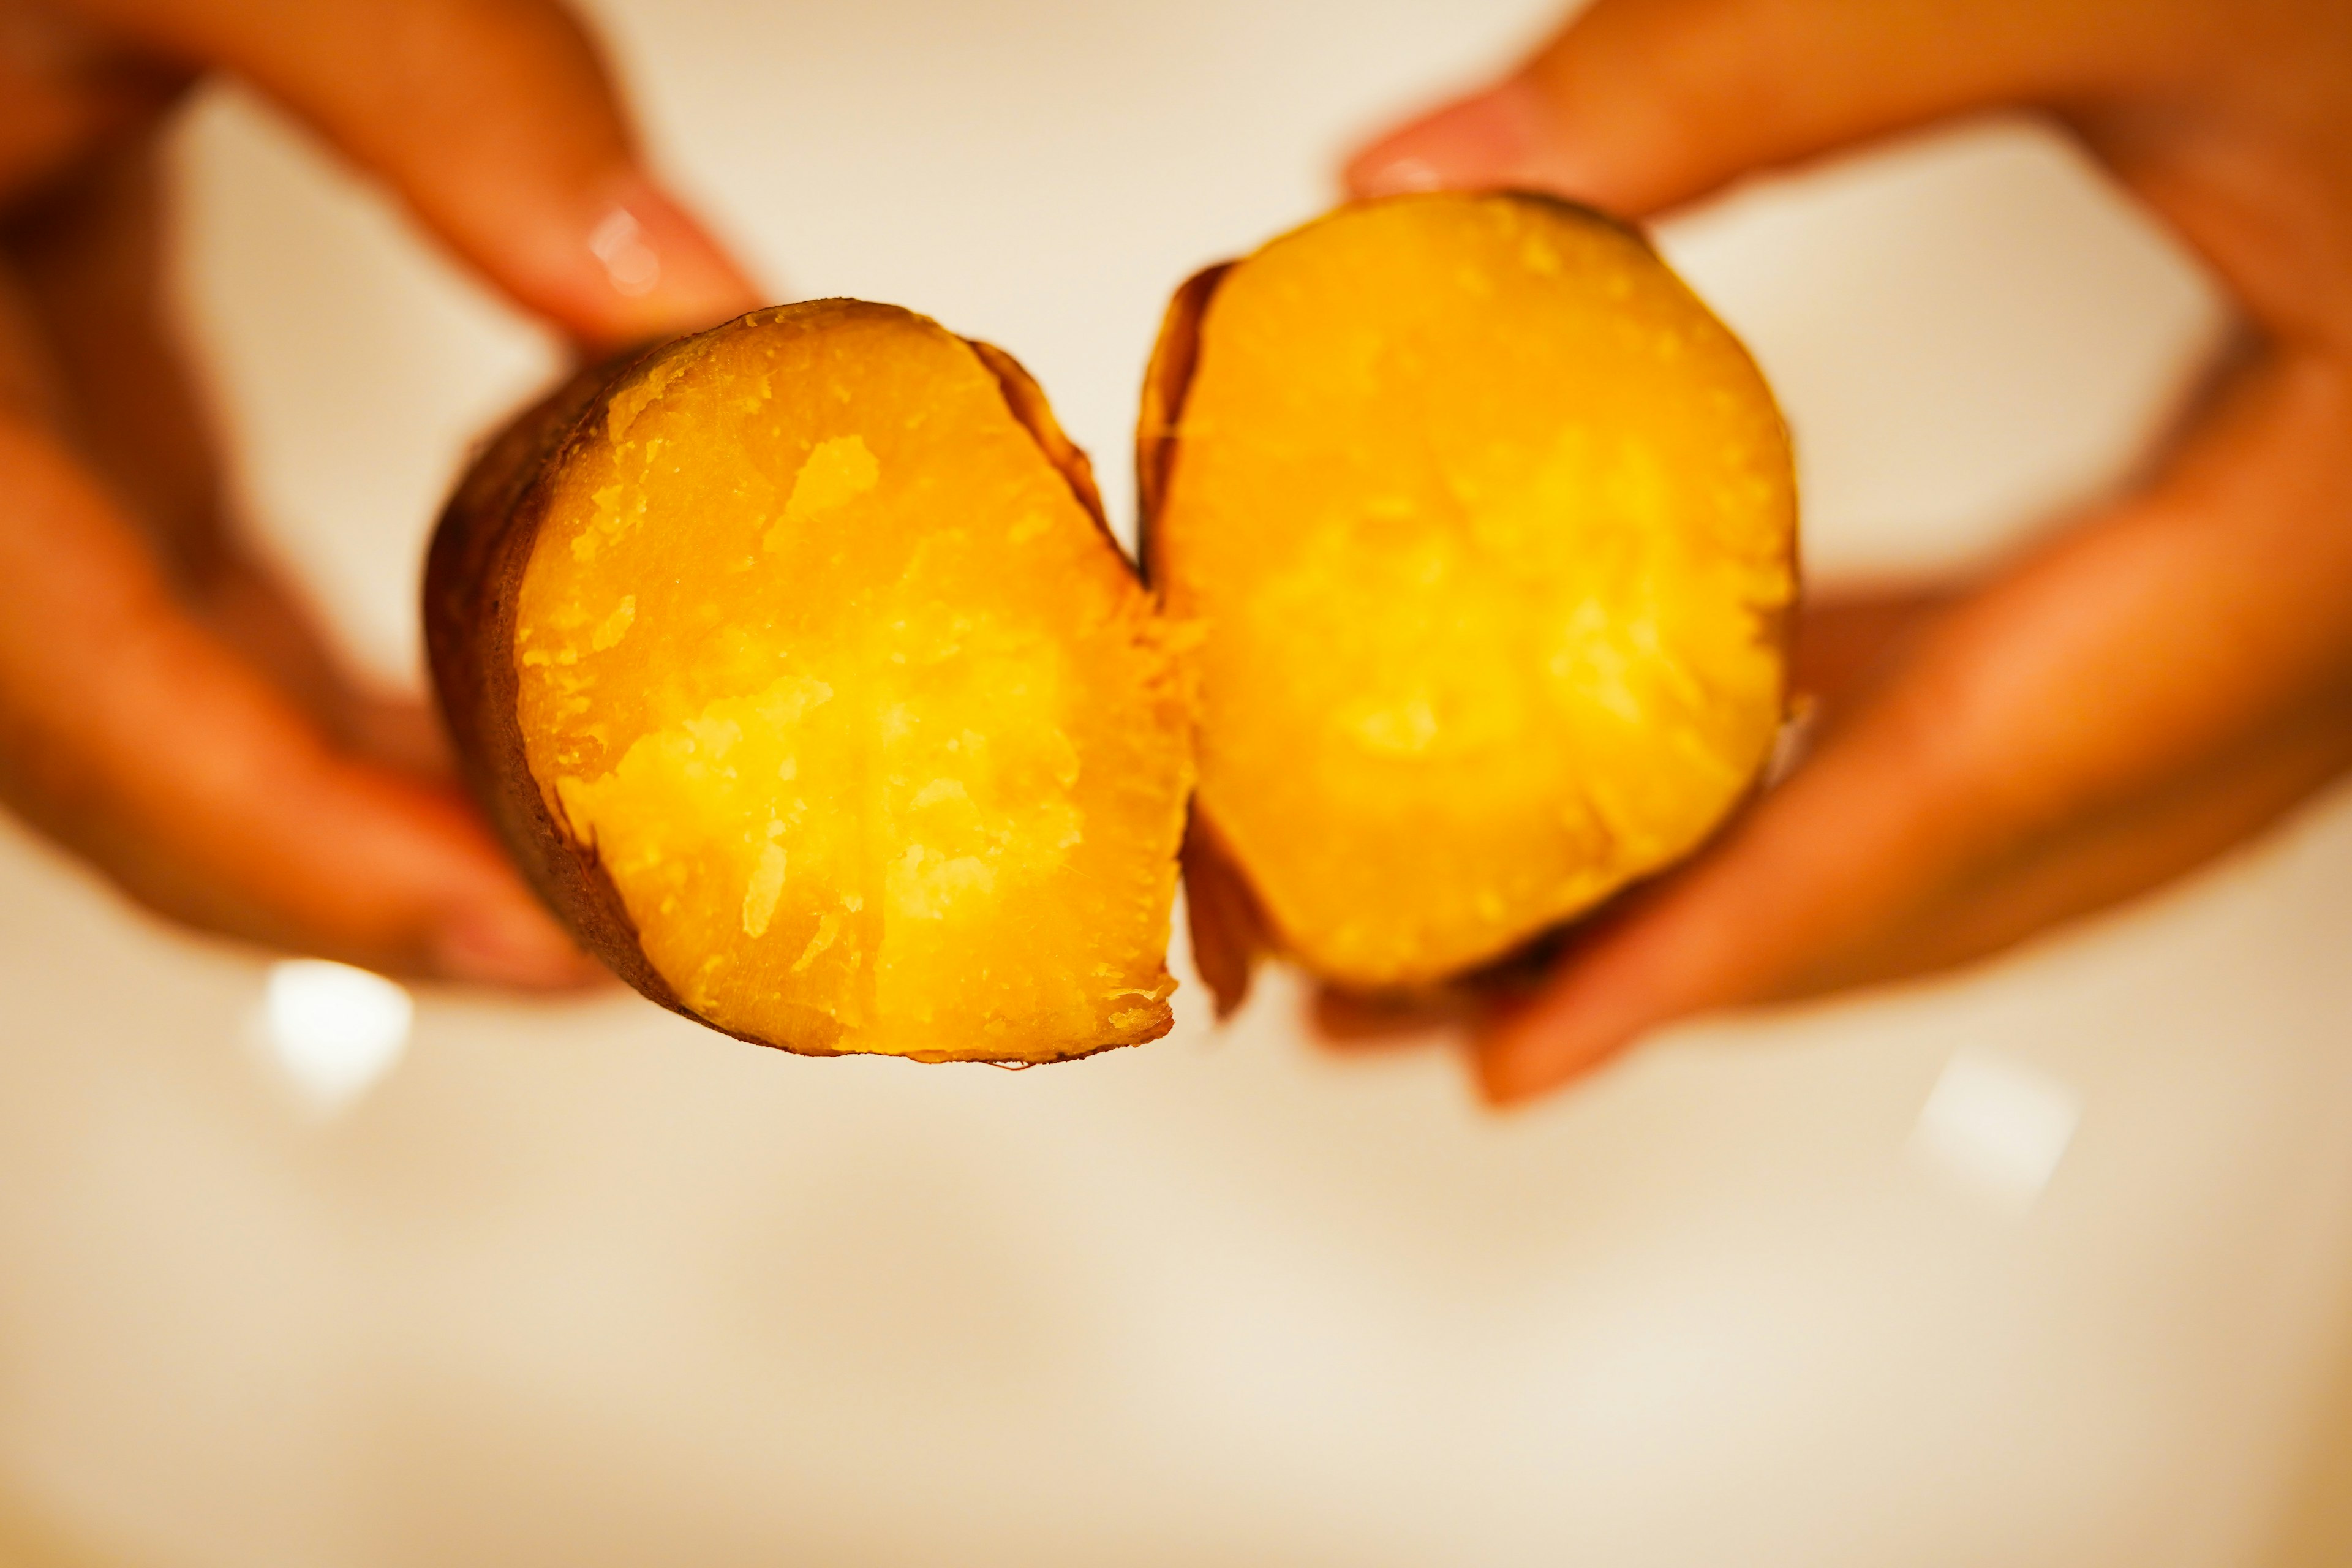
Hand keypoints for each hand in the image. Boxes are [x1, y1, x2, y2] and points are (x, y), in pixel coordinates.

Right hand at [0, 0, 756, 983]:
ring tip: (579, 854)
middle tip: (608, 946)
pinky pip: (190, 593)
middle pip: (132, 765)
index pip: (98, 712)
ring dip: (365, 798)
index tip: (532, 940)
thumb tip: (681, 298)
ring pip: (164, 697)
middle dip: (363, 881)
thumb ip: (431, 85)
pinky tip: (496, 678)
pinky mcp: (60, 387)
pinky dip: (340, 669)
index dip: (314, 860)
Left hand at [1339, 0, 2351, 1102]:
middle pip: (1958, 879)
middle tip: (1448, 1010)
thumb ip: (1770, 72)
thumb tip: (1429, 167)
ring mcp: (2302, 613)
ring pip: (1991, 829)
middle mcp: (2326, 626)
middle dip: (1695, 967)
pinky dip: (1851, 754)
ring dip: (1760, 884)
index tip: (1516, 1063)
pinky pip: (2022, 711)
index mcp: (2311, 535)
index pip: (1955, 798)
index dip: (1715, 952)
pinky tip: (1709, 727)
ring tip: (1537, 913)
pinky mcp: (2252, 556)